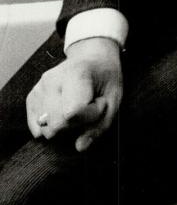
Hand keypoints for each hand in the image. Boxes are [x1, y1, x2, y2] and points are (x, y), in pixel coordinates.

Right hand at [26, 37, 122, 151]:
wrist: (93, 57)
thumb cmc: (106, 78)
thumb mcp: (114, 100)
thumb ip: (99, 126)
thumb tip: (79, 147)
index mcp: (76, 75)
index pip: (71, 114)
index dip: (89, 116)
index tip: (99, 103)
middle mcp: (52, 80)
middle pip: (55, 124)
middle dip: (75, 124)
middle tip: (88, 106)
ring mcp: (39, 87)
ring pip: (44, 127)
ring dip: (63, 124)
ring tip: (76, 106)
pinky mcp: (32, 94)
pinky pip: (35, 124)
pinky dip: (50, 124)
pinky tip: (62, 111)